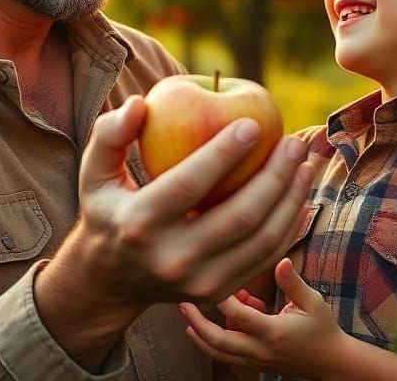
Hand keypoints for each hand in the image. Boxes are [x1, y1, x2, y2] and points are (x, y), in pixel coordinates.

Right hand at [36, 96, 312, 346]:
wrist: (111, 280)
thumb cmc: (109, 210)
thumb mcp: (94, 172)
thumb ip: (110, 133)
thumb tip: (141, 102)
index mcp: (139, 224)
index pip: (190, 185)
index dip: (224, 153)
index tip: (253, 123)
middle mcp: (171, 259)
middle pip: (239, 217)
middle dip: (275, 176)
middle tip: (292, 142)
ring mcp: (199, 283)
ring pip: (261, 241)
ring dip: (290, 199)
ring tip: (303, 163)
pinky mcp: (220, 293)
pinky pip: (266, 257)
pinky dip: (288, 224)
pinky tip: (298, 193)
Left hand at [180, 258, 346, 379]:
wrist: (331, 361)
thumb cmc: (323, 328)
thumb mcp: (313, 301)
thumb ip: (293, 282)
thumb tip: (280, 260)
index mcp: (274, 332)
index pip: (239, 315)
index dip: (221, 297)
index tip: (209, 276)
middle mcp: (261, 350)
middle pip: (219, 341)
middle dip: (197, 322)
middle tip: (182, 302)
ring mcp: (256, 360)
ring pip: (218, 353)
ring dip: (199, 335)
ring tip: (187, 313)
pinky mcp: (254, 364)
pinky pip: (227, 356)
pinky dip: (213, 342)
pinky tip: (210, 321)